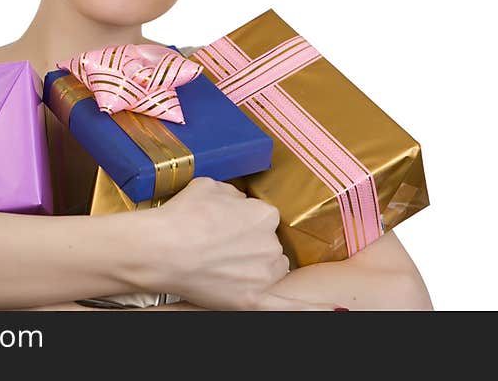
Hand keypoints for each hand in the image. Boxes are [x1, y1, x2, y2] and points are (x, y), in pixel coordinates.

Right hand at [143, 177, 340, 310]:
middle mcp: (271, 244)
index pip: (262, 217)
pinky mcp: (252, 298)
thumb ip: (234, 194)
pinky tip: (335, 313)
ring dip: (253, 267)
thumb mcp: (210, 185)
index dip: (241, 221)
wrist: (162, 248)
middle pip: (267, 244)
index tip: (224, 223)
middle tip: (217, 243)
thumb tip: (238, 203)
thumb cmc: (183, 215)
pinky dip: (311, 310)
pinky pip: (286, 307)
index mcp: (265, 214)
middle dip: (248, 244)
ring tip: (220, 263)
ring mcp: (264, 273)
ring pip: (269, 268)